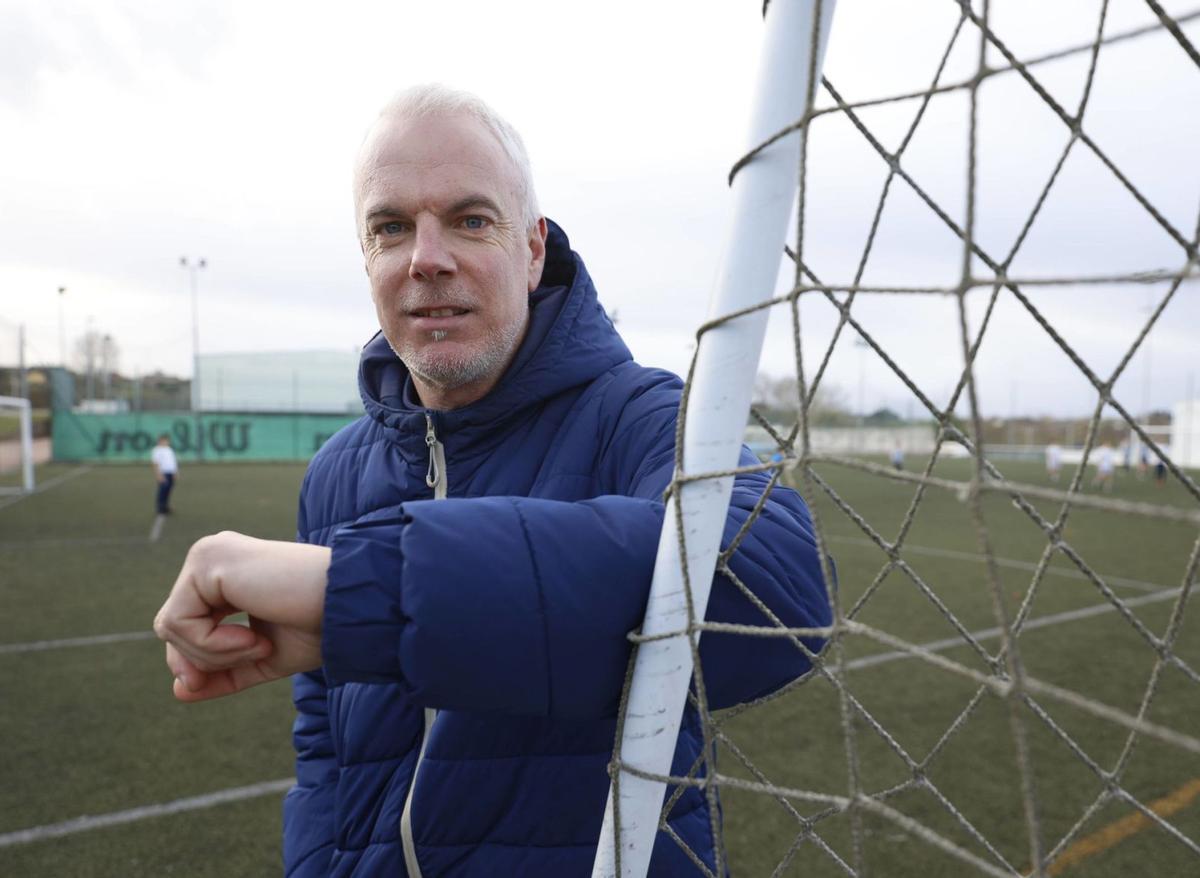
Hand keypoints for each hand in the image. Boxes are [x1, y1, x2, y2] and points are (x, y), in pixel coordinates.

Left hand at [153, 531, 329, 701]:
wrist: (348, 605)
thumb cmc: (316, 624)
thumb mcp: (260, 657)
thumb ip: (221, 671)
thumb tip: (179, 690)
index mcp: (224, 572)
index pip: (183, 622)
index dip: (198, 658)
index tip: (240, 667)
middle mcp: (212, 556)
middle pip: (171, 625)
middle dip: (202, 658)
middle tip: (256, 653)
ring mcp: (208, 554)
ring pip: (170, 626)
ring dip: (213, 653)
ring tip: (259, 645)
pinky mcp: (208, 562)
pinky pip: (180, 622)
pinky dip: (213, 644)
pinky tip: (254, 637)